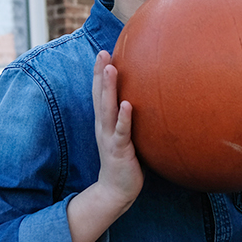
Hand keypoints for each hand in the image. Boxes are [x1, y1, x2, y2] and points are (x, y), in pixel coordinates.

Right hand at [91, 51, 142, 208]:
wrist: (117, 190)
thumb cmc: (124, 159)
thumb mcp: (124, 134)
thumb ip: (128, 118)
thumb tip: (142, 99)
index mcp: (105, 121)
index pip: (100, 93)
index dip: (99, 73)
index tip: (104, 52)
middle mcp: (103, 126)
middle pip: (100, 96)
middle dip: (100, 74)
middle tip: (103, 53)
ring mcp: (110, 138)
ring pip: (108, 109)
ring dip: (108, 89)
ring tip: (111, 69)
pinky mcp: (119, 150)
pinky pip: (122, 132)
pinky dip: (124, 118)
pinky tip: (128, 105)